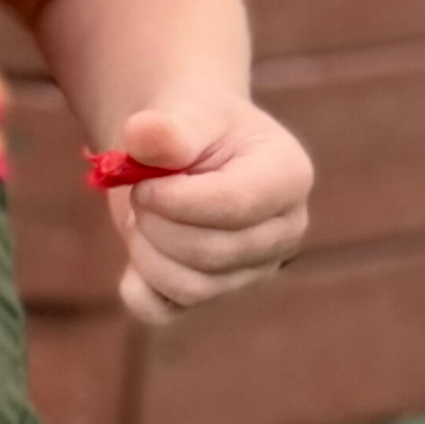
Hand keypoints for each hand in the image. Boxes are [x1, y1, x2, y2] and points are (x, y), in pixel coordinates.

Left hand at [103, 99, 312, 325]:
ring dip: (144, 250)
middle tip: (138, 192)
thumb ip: (167, 128)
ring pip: (190, 288)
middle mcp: (281, 232)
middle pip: (211, 254)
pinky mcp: (210, 291)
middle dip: (156, 222)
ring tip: (140, 215)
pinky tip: (137, 249)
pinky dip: (136, 286)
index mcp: (288, 179)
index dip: (174, 198)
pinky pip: (163, 310)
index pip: (234, 207)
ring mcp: (250, 270)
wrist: (181, 144)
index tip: (143, 178)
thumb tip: (144, 134)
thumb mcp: (184, 113)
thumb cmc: (192, 125)